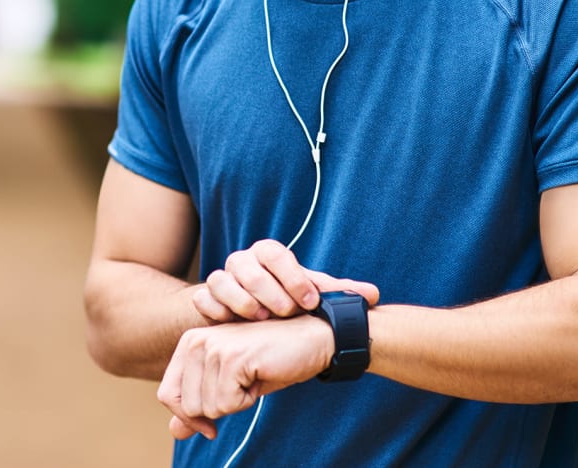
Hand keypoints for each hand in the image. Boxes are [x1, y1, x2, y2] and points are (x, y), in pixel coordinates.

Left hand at [157, 314, 334, 439]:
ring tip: (252, 375)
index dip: (189, 416)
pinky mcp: (232, 357)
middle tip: (244, 382)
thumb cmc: (271, 360)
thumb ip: (200, 405)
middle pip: (187, 407)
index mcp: (189, 342)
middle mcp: (195, 340)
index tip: (212, 420)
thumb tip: (174, 432)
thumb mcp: (231, 385)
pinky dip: (247, 400)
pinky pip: (227, 404)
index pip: (167, 394)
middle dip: (220, 407)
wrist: (310, 339)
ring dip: (236, 402)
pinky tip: (260, 375)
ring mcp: (213, 346)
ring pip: (207, 408)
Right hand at [192, 239, 379, 321]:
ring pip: (221, 279)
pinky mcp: (205, 299)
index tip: (309, 301)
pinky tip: (232, 324)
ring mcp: (221, 279)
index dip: (292, 276)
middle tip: (285, 313)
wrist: (250, 316)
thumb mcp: (310, 296)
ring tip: (262, 318)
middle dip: (268, 290)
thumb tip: (374, 296)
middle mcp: (242, 262)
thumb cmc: (286, 301)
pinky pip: (203, 299)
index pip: (275, 253)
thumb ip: (337, 294)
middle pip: (246, 265)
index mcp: (268, 254)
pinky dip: (215, 310)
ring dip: (241, 300)